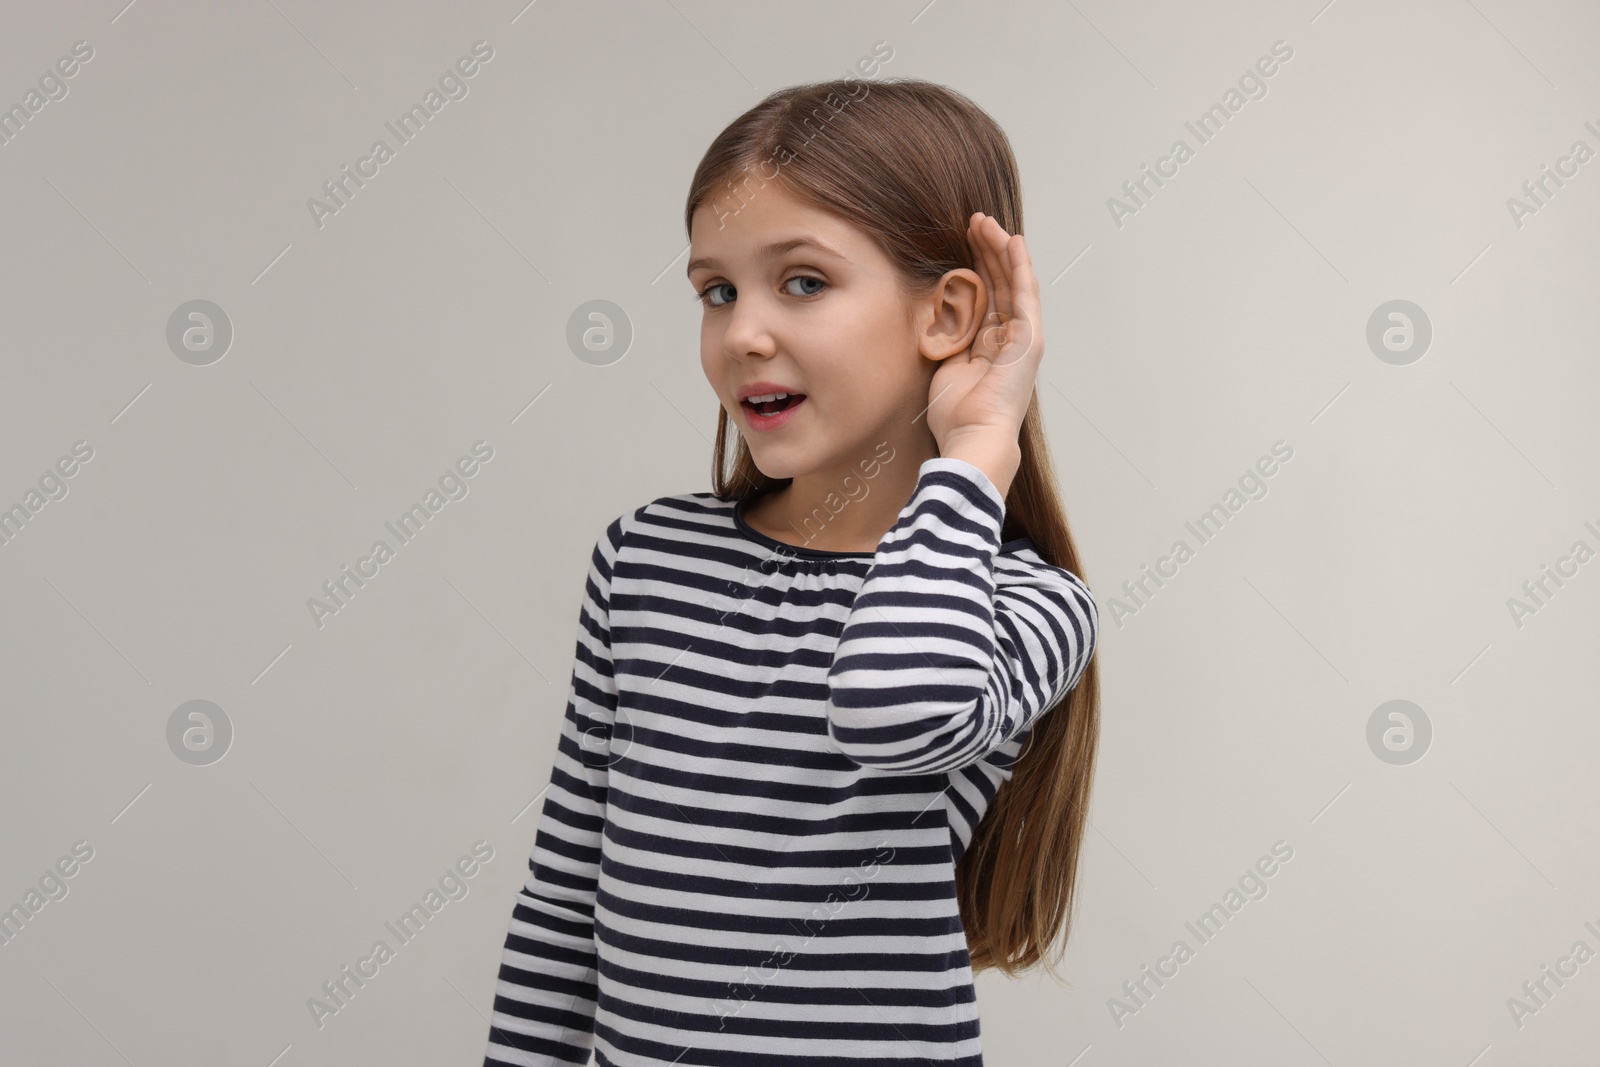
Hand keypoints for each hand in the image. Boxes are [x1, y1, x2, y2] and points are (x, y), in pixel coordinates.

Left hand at [925, 213, 1043, 494]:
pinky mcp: (1029, 339)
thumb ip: (946, 337)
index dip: (974, 267)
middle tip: (972, 221)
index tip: (960, 241)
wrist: (972, 437)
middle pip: (999, 283)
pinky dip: (1019, 266)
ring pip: (1012, 281)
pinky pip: (1025, 294)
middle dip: (986, 250)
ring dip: (999, 249)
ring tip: (984, 222)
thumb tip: (937, 314)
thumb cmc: (955, 414)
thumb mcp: (944, 364)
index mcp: (989, 345)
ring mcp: (1022, 338)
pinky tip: (1012, 241)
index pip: (985, 296)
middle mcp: (1009, 339)